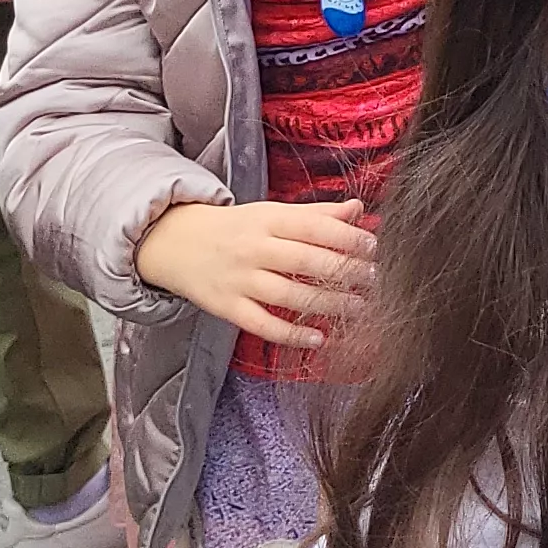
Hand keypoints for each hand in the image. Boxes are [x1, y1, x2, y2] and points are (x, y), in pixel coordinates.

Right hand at [136, 198, 377, 345]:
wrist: (175, 242)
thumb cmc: (236, 228)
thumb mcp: (272, 213)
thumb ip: (315, 213)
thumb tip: (358, 209)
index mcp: (267, 220)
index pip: (313, 227)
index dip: (347, 237)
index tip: (373, 247)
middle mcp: (253, 248)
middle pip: (305, 262)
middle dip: (344, 272)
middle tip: (372, 279)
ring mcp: (239, 280)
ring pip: (289, 296)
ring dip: (328, 304)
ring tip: (358, 308)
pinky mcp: (227, 307)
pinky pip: (263, 325)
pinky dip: (292, 335)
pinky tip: (319, 338)